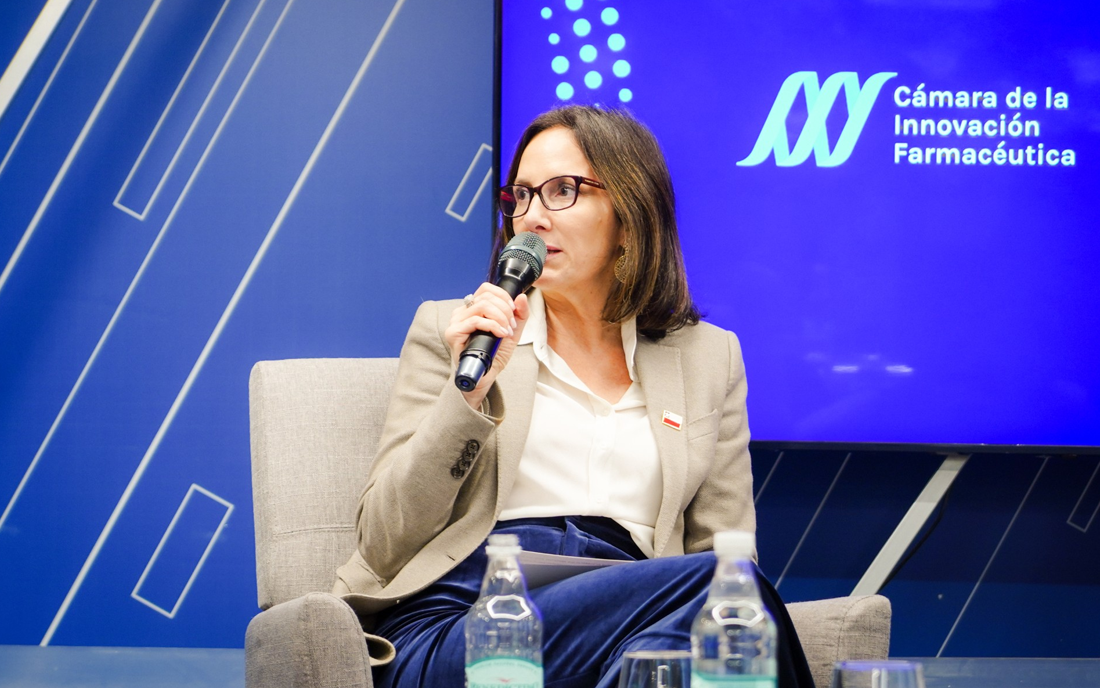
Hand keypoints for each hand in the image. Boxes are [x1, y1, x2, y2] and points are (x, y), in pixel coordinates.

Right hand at [445, 284, 529, 407]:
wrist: (484, 377)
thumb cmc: (493, 355)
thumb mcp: (512, 332)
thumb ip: (520, 314)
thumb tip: (521, 297)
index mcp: (473, 308)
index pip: (486, 289)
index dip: (503, 296)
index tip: (513, 310)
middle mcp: (462, 312)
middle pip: (486, 296)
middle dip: (505, 310)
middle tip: (511, 326)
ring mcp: (456, 322)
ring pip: (482, 306)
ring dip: (501, 318)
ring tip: (506, 331)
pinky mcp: (453, 333)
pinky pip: (475, 321)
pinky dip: (493, 326)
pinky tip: (500, 335)